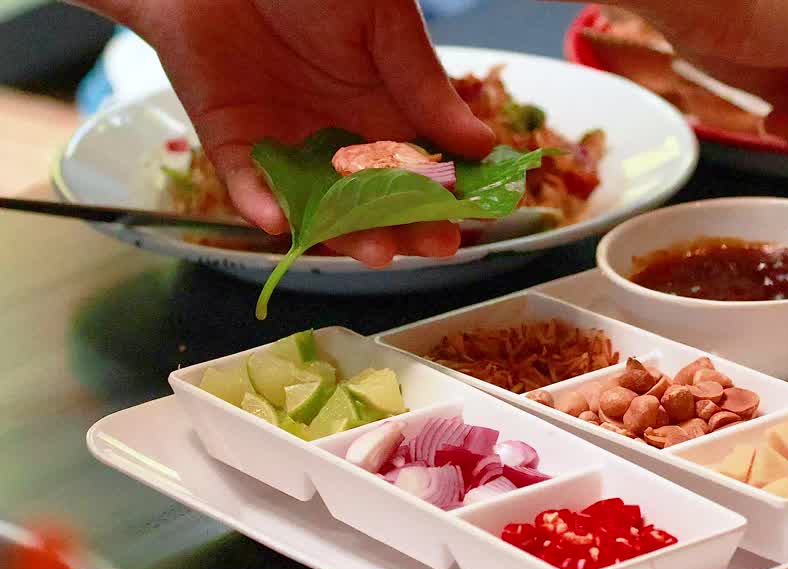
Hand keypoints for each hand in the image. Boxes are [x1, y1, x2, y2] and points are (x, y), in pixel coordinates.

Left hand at [119, 0, 493, 265]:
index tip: (470, 219)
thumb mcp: (383, 20)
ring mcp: (286, 140)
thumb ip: (423, 84)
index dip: (446, 195)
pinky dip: (261, 205)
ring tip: (376, 252)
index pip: (421, 164)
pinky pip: (247, 184)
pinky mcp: (231, 139)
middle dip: (407, 226)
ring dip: (346, 234)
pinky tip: (282, 223)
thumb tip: (481, 145)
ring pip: (319, 205)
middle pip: (376, 197)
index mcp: (384, 101)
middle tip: (434, 246)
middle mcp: (338, 130)